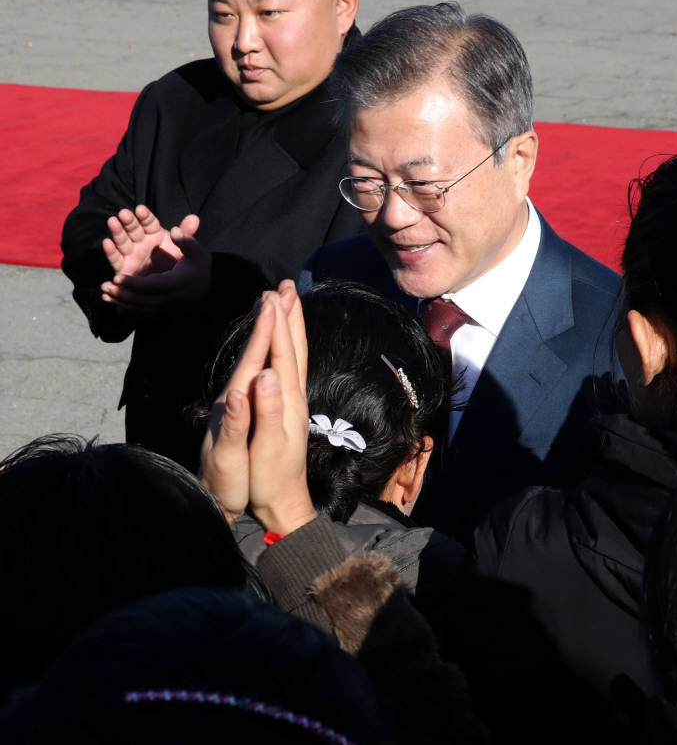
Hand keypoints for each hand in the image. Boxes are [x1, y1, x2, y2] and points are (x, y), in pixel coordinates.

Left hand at [100, 220, 210, 318]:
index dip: (133, 283)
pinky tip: (117, 308)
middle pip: (142, 299)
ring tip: (105, 295)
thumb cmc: (199, 267)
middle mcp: (169, 299)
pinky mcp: (162, 313)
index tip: (117, 276)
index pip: (151, 285)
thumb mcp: (197, 252)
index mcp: (175, 283)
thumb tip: (175, 230)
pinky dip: (129, 312)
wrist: (209, 290)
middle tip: (105, 286)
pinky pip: (143, 315)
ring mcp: (165, 309)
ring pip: (140, 309)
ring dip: (121, 302)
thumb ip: (187, 240)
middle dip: (122, 293)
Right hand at [102, 205, 198, 277]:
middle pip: (133, 229)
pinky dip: (111, 251)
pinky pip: (116, 259)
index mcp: (155, 234)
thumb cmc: (177, 263)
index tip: (140, 210)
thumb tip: (194, 218)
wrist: (172, 287)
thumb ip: (187, 235)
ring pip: (123, 241)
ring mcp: (131, 253)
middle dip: (128, 221)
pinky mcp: (124, 267)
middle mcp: (140, 241)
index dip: (144, 216)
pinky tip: (107, 243)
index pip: (149, 223)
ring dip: (117, 232)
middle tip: (123, 214)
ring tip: (113, 222)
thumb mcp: (185, 249)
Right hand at [199, 286, 314, 533]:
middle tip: (286, 286)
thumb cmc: (268, 482)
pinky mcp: (286, 409)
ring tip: (289, 303)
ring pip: (295, 356)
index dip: (276, 325)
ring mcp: (292, 403)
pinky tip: (284, 344)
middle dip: (289, 317)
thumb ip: (265, 412)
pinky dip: (288, 347)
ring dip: (291, 328)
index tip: (273, 295)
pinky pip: (289, 367)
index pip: (282, 355)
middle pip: (293, 349)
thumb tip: (265, 375)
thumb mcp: (265, 450)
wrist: (282, 507)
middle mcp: (292, 397)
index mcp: (285, 402)